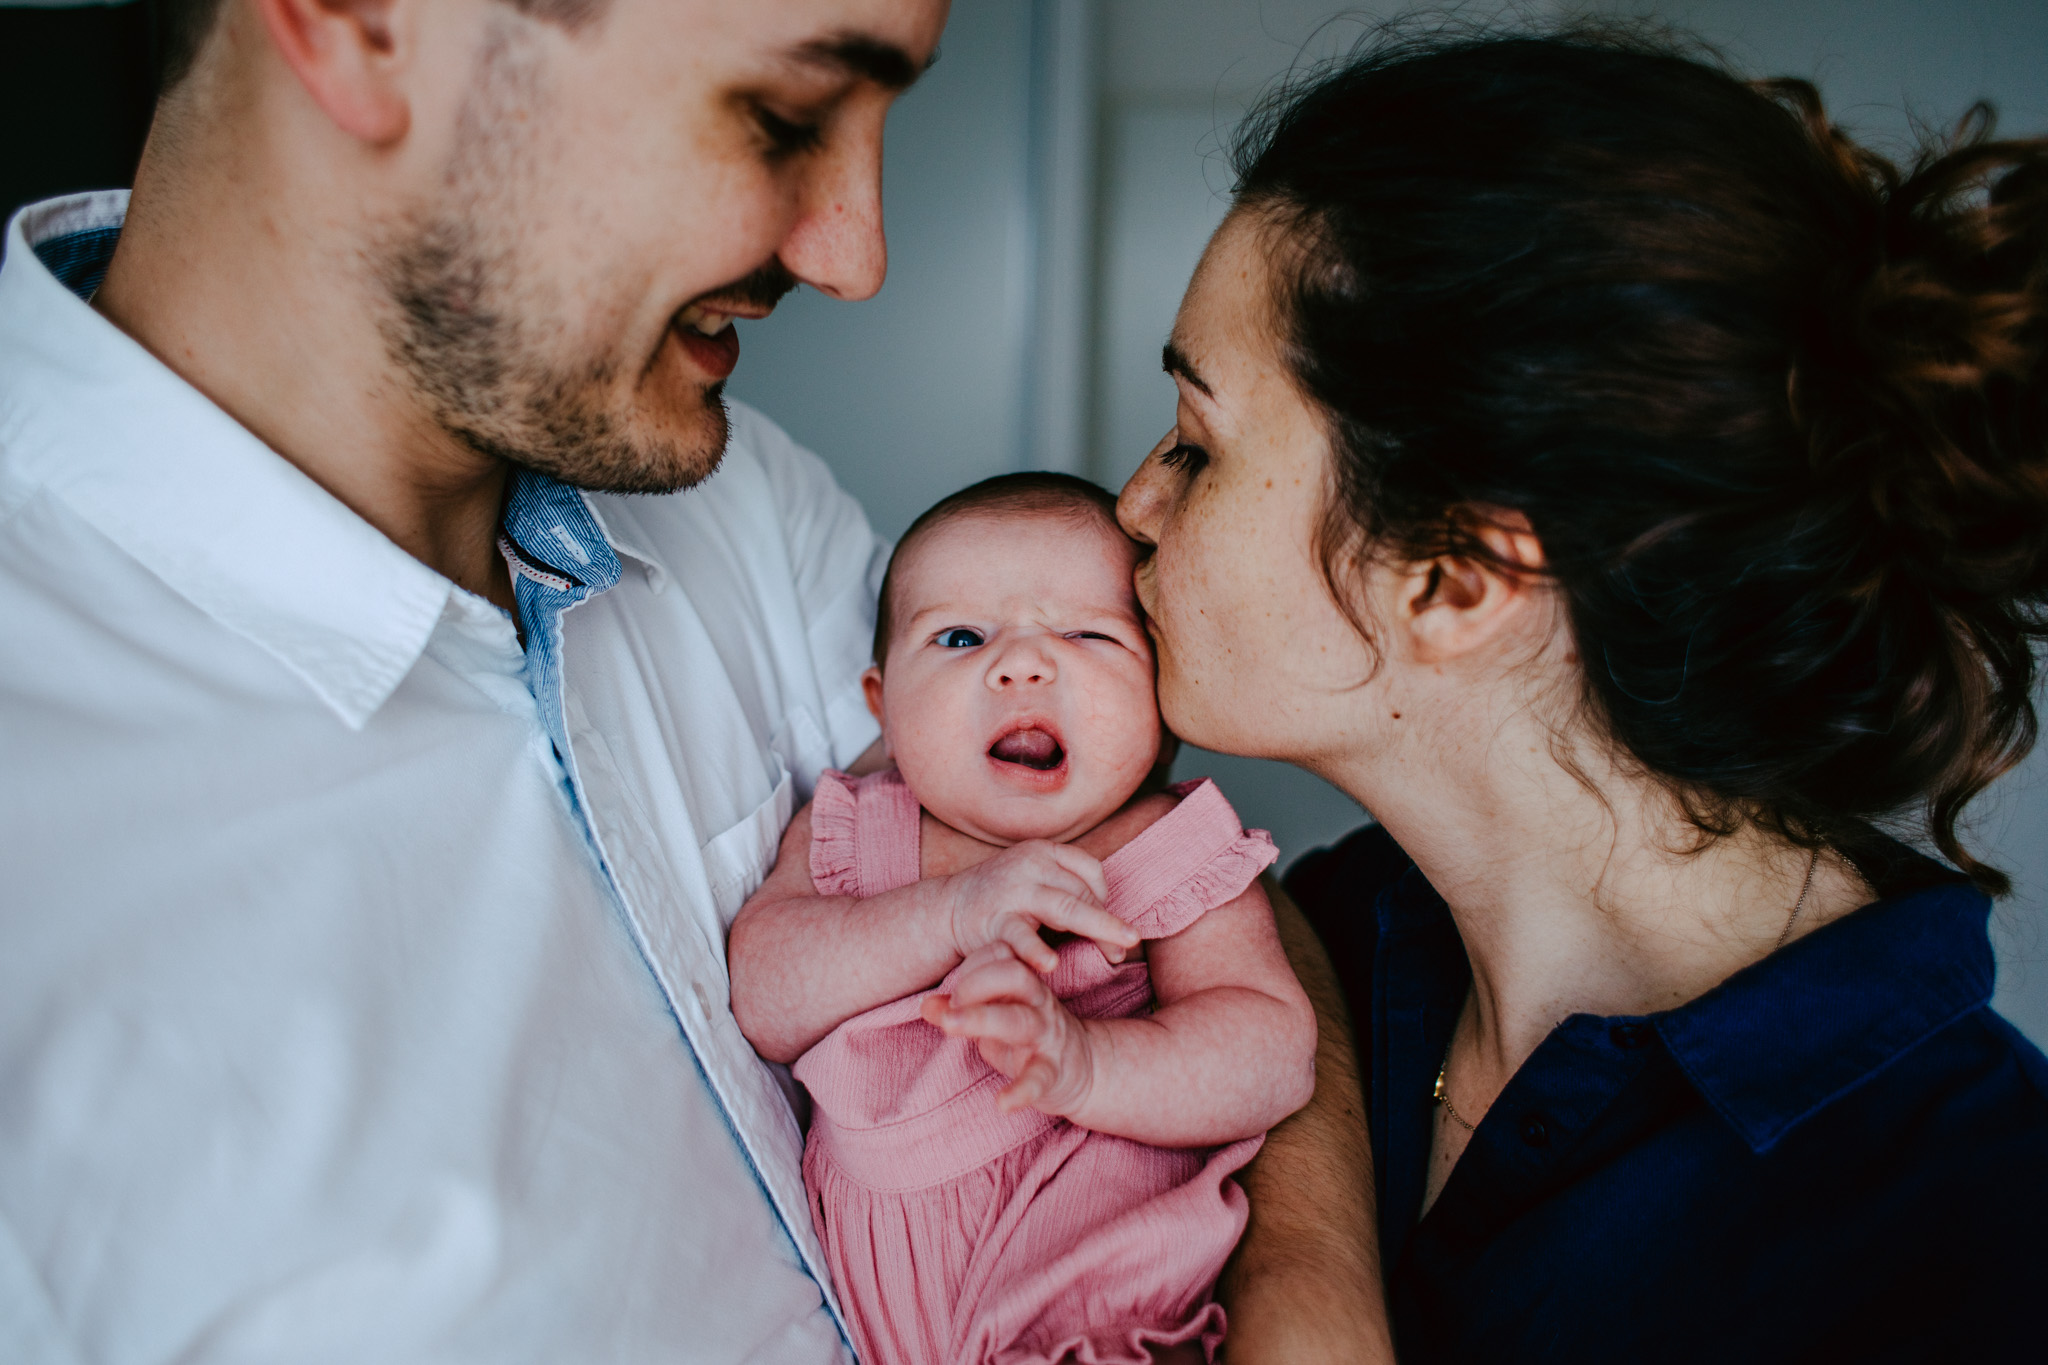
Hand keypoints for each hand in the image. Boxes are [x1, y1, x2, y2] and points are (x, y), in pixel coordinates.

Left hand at [922, 942, 1095, 1117]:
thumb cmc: (1027, 1035)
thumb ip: (960, 1010)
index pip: (1000, 953)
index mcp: (1024, 983)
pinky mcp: (1053, 1071)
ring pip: (1019, 1020)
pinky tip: (1002, 1104)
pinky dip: (1021, 1092)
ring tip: (948, 1026)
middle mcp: (1038, 1002)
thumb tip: (926, 1005)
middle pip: (1014, 975)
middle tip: (950, 1008)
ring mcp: (1047, 1035)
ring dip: (981, 1019)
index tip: (954, 991)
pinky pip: (1039, 1078)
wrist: (1085, 1068)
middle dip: (975, 983)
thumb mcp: (993, 1016)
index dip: (971, 966)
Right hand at [939, 840, 1134, 973]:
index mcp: (1043, 850)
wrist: (947, 910)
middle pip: (1083, 892)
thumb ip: (1069, 891)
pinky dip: (1036, 951)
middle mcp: (1030, 864)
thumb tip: (1115, 925)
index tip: (1106, 921)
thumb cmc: (1004, 899)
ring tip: (1116, 953)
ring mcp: (1012, 891)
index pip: (1090, 870)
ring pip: (1065, 908)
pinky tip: (1051, 965)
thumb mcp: (1036, 880)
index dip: (1105, 896)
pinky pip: (1020, 936)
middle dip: (1109, 922)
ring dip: (1096, 930)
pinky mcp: (994, 919)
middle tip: (1131, 942)